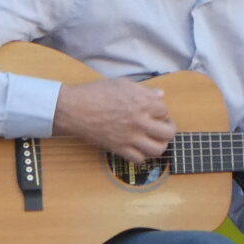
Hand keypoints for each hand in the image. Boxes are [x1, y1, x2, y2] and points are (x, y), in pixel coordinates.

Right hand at [52, 78, 175, 162]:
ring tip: (152, 139)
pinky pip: (139, 159)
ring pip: (158, 149)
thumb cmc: (95, 93)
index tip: (154, 111)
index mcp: (142, 102)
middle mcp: (140, 121)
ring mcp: (131, 137)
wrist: (75, 109)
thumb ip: (144, 90)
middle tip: (161, 127)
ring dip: (158, 145)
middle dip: (168, 129)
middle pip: (169, 132)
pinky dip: (141, 155)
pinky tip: (137, 148)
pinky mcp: (119, 148)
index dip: (161, 110)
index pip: (165, 110)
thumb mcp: (121, 84)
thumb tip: (160, 95)